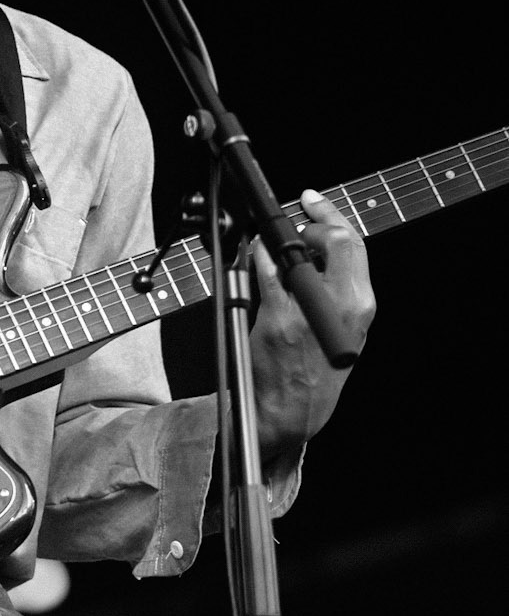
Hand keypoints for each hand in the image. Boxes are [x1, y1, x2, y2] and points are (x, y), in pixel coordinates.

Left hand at [249, 190, 375, 465]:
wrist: (291, 413)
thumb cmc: (316, 370)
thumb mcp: (346, 330)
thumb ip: (339, 288)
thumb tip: (317, 243)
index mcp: (361, 306)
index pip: (354, 243)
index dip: (331, 215)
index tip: (313, 201)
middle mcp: (342, 306)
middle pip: (331, 240)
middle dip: (310, 221)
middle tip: (294, 222)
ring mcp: (308, 311)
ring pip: (293, 251)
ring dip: (276, 239)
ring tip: (270, 246)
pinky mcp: (276, 319)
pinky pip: (264, 270)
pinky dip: (256, 256)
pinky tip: (255, 256)